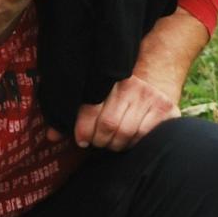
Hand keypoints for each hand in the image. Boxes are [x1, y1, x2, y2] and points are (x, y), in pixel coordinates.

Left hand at [47, 74, 179, 151]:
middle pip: (108, 126)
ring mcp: (151, 98)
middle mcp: (132, 86)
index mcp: (110, 80)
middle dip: (99, 140)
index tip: (81, 140)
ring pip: (125, 133)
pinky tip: (131, 139)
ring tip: (114, 141)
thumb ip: (75, 115)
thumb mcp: (98, 96)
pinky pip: (143, 136)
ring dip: (116, 144)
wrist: (159, 72)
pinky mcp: (166, 111)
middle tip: (99, 142)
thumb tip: (51, 137)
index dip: (82, 129)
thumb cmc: (120, 94)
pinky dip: (133, 143)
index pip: (91, 107)